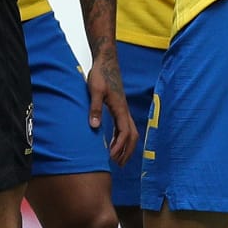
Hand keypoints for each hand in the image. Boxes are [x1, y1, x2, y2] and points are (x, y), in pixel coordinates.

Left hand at [86, 50, 137, 165]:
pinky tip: (113, 144)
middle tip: (118, 165)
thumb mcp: (95, 90)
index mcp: (120, 108)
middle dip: (127, 151)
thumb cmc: (100, 74)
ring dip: (126, 147)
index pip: (125, 132)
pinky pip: (125, 128)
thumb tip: (95, 126)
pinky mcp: (120, 108)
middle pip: (132, 136)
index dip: (120, 146)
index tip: (112, 158)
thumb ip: (95, 108)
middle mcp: (125, 111)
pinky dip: (122, 139)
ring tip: (118, 160)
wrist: (106, 62)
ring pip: (131, 132)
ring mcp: (124, 110)